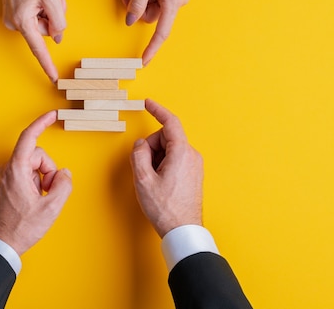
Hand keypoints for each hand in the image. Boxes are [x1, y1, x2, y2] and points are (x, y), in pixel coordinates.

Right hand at [0, 0, 66, 82]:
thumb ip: (58, 20)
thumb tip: (58, 36)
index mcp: (23, 22)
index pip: (38, 49)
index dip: (47, 65)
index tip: (54, 79)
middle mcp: (14, 23)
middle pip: (45, 31)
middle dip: (55, 16)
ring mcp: (13, 18)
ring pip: (41, 23)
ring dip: (49, 9)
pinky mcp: (14, 12)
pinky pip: (35, 17)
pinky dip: (42, 7)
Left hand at [0, 111, 72, 254]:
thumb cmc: (21, 228)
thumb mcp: (51, 208)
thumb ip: (63, 185)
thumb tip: (64, 174)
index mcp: (16, 170)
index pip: (29, 137)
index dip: (41, 123)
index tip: (52, 115)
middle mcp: (5, 170)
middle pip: (35, 156)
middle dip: (47, 170)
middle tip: (49, 192)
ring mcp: (0, 178)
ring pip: (28, 167)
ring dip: (39, 180)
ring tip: (38, 201)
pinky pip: (20, 176)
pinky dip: (30, 184)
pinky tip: (30, 202)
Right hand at [129, 99, 202, 237]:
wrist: (183, 230)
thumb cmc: (165, 207)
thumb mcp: (143, 179)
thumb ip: (138, 154)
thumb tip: (140, 145)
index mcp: (182, 152)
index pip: (170, 122)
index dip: (157, 110)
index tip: (148, 103)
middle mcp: (192, 155)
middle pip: (165, 138)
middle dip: (151, 148)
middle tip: (144, 169)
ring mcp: (194, 165)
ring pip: (169, 150)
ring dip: (156, 159)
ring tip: (153, 181)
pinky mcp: (193, 174)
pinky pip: (175, 160)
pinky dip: (163, 166)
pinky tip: (160, 183)